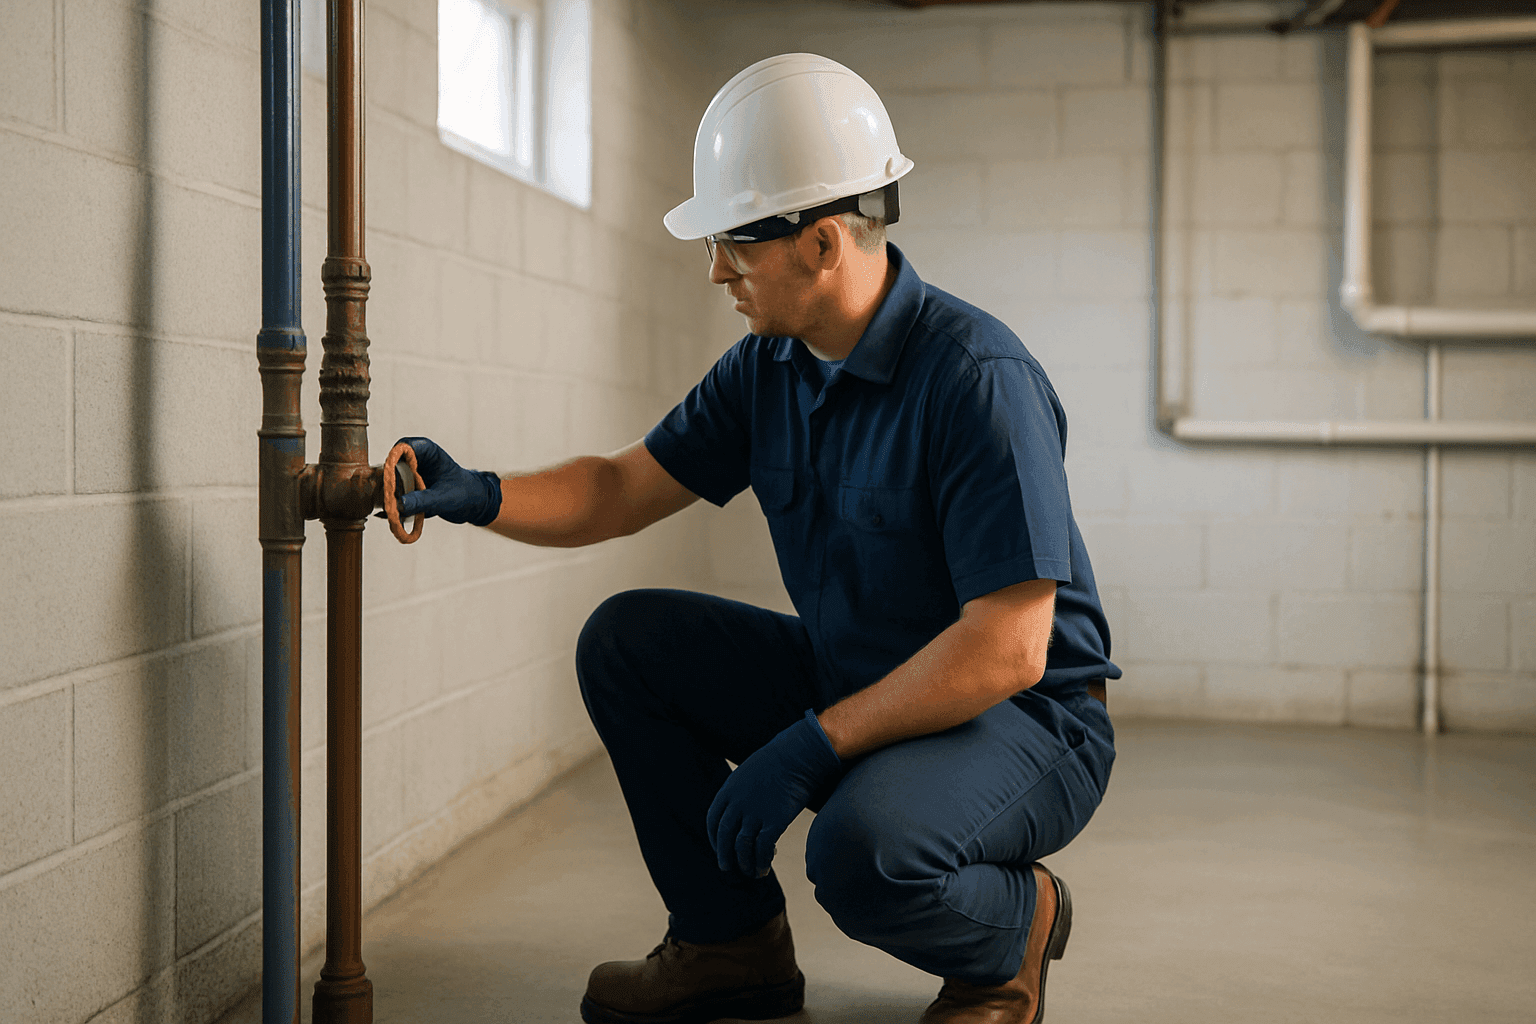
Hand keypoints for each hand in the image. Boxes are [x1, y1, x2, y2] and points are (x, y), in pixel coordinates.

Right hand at [383, 436, 501, 526]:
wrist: (472, 504)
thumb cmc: (464, 493)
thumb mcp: (444, 498)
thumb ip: (422, 500)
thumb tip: (398, 505)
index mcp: (427, 452)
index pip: (403, 446)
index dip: (393, 460)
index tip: (389, 477)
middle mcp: (415, 461)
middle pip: (391, 465)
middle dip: (387, 483)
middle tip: (389, 500)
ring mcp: (409, 475)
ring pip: (388, 481)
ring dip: (388, 496)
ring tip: (391, 511)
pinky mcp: (406, 489)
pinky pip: (393, 495)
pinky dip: (392, 505)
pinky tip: (392, 516)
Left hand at [706, 710, 843, 877]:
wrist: (799, 755)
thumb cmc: (777, 762)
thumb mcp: (748, 773)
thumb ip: (739, 792)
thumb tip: (739, 810)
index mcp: (728, 790)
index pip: (713, 821)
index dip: (714, 840)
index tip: (720, 849)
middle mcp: (738, 803)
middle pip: (724, 837)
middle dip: (724, 856)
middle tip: (727, 868)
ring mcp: (756, 812)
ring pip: (742, 847)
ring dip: (744, 863)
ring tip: (750, 871)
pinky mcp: (775, 820)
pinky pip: (763, 848)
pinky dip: (762, 861)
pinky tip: (765, 868)